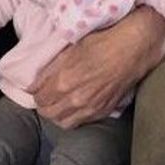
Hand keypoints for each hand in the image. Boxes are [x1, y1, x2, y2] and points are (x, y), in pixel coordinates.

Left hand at [31, 7, 164, 127]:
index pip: (38, 98)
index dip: (36, 93)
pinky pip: (80, 122)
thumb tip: (32, 85)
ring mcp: (91, 107)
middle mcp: (76, 98)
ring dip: (57, 114)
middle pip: (48, 113)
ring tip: (58, 104)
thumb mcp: (69, 51)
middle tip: (46, 96)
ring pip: (62, 122)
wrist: (132, 48)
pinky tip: (74, 107)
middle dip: (43, 105)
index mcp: (65, 81)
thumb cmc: (102, 43)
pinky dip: (73, 117)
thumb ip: (48, 71)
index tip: (38, 88)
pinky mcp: (103, 110)